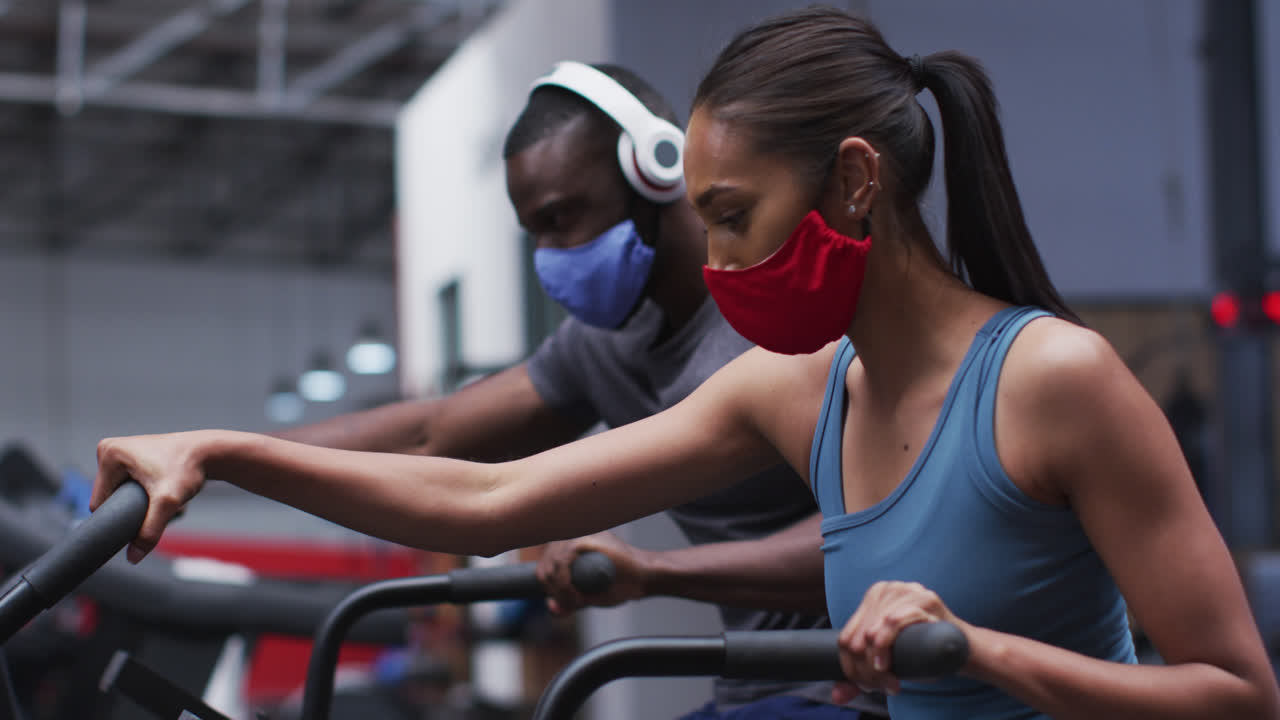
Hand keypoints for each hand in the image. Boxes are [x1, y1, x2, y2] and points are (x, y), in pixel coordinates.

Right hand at [91, 431, 214, 563]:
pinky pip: (131, 487)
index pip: (100, 502)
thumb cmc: (189, 468)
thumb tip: (132, 557)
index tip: (142, 519)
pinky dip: (147, 495)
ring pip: (122, 495)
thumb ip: (149, 531)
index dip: (118, 517)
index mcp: (108, 453)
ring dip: (142, 504)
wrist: (210, 452)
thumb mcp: (168, 502)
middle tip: (160, 507)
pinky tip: (166, 491)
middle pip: (111, 499)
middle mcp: (110, 450)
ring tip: (166, 498)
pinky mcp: (133, 458)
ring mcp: (121, 453)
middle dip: (134, 510)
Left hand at [535, 532, 650, 613]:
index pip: (543, 566)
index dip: (549, 589)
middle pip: (543, 569)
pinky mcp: (582, 540)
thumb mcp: (588, 596)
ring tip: (578, 602)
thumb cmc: (620, 584)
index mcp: (568, 545)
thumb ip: (568, 600)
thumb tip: (550, 607)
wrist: (643, 577)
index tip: (566, 603)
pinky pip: (561, 564)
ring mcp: (575, 536)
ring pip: (550, 568)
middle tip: (573, 606)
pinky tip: (578, 595)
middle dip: (555, 593)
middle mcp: (569, 537)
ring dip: (560, 592)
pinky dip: (565, 585)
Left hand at [832, 581, 967, 701]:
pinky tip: (888, 665)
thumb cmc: (922, 652)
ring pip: (873, 632)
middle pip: (858, 638)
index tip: (866, 687)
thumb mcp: (889, 662)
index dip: (851, 667)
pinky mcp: (926, 599)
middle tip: (881, 687)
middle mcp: (887, 589)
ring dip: (875, 665)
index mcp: (873, 597)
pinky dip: (887, 645)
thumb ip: (862, 675)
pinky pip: (896, 620)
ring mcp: (907, 590)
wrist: (962, 649)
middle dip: (865, 670)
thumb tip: (836, 698)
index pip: (847, 637)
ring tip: (888, 681)